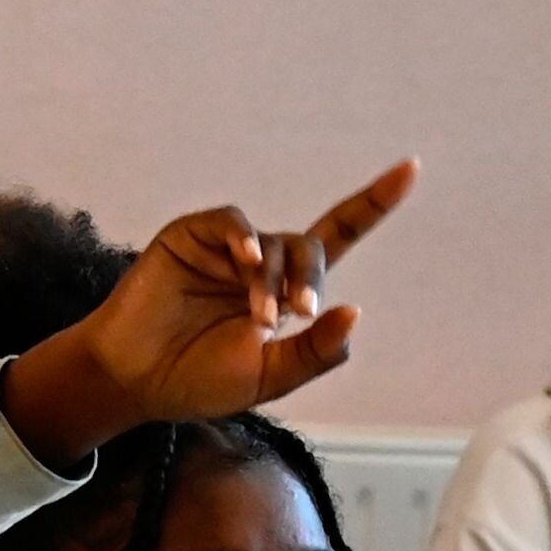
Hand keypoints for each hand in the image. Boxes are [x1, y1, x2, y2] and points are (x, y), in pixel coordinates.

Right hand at [2, 159, 418, 467]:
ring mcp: (227, 247)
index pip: (337, 238)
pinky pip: (232, 221)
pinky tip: (248, 261)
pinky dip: (245, 238)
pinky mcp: (191, 236)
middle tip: (295, 315)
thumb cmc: (200, 380)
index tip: (411, 168)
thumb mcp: (270, 378)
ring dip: (273, 280)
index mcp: (286, 291)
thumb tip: (355, 312)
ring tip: (259, 321)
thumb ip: (315, 352)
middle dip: (310, 280)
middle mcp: (261, 262)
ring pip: (274, 243)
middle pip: (310, 248)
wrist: (138, 382)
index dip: (373, 204)